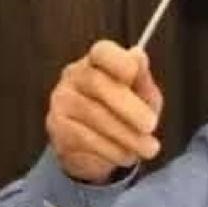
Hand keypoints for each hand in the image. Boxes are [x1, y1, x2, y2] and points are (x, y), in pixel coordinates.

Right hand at [46, 39, 163, 183]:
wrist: (98, 150)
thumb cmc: (125, 113)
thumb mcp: (142, 95)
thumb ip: (142, 79)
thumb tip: (139, 55)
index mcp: (98, 62)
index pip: (102, 51)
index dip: (116, 59)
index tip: (133, 72)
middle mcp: (74, 76)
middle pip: (97, 83)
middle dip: (128, 107)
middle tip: (151, 125)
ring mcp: (61, 101)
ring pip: (93, 115)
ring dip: (126, 135)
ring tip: (149, 148)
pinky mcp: (56, 128)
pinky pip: (84, 138)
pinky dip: (112, 149)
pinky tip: (127, 155)